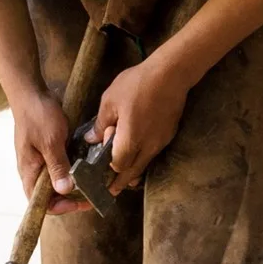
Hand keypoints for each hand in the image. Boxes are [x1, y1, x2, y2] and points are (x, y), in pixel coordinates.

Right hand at [12, 89, 91, 214]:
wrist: (31, 93)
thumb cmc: (37, 116)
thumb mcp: (51, 141)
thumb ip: (58, 166)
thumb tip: (65, 190)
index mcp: (30, 172)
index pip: (42, 203)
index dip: (61, 207)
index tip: (80, 202)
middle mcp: (34, 170)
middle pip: (51, 195)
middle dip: (71, 197)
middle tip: (93, 192)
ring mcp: (40, 160)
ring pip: (56, 181)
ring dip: (73, 183)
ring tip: (93, 180)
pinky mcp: (47, 150)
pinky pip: (59, 166)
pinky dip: (72, 169)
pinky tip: (86, 164)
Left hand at [89, 52, 190, 193]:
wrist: (171, 73)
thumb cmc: (137, 84)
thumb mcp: (110, 101)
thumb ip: (100, 123)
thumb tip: (91, 139)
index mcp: (130, 140)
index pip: (118, 166)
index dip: (108, 168)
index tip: (101, 166)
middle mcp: (148, 146)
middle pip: (133, 173)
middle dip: (120, 182)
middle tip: (110, 190)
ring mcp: (160, 142)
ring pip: (145, 164)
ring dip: (133, 171)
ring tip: (122, 176)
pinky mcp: (168, 135)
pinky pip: (153, 153)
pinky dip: (143, 157)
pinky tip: (137, 151)